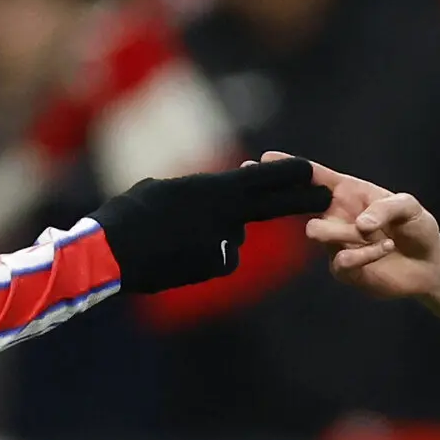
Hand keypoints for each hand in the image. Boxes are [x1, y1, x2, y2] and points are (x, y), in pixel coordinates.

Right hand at [91, 157, 330, 293]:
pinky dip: (202, 258)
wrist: (111, 254)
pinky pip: (218, 259)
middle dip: (301, 200)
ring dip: (212, 237)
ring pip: (231, 238)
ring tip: (173, 239)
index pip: (261, 180)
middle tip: (327, 195)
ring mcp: (223, 244)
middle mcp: (226, 215)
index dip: (287, 174)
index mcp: (213, 189)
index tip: (310, 170)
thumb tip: (211, 202)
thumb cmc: (129, 214)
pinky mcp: (215, 268)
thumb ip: (197, 194)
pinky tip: (175, 258)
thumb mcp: (165, 191)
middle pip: (272, 206)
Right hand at [272, 151, 439, 299]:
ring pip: (316, 231)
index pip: (312, 177)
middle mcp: (336, 216)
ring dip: (343, 232)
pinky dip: (362, 255)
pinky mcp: (344, 270)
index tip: (263, 159)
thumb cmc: (417, 227)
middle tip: (314, 217)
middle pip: (299, 205)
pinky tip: (384, 249)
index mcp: (347, 192)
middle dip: (296, 202)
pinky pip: (341, 261)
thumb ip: (386, 208)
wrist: (429, 265)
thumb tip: (360, 224)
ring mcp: (336, 243)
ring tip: (371, 233)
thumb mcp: (409, 206)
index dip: (288, 166)